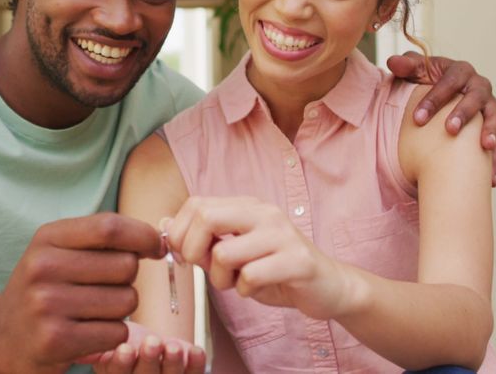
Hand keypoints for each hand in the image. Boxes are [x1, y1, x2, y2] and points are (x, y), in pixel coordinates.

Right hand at [0, 213, 165, 372]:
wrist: (1, 337)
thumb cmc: (44, 289)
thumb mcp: (59, 251)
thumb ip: (102, 239)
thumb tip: (158, 240)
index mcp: (47, 238)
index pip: (110, 227)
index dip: (143, 236)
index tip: (156, 247)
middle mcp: (43, 268)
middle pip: (125, 266)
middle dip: (129, 278)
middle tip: (107, 288)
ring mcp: (47, 305)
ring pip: (126, 301)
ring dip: (122, 309)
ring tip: (95, 311)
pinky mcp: (56, 340)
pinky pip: (117, 332)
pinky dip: (113, 335)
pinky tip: (90, 332)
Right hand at [88, 335, 205, 373]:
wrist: (149, 346)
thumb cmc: (124, 343)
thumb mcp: (105, 343)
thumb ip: (95, 343)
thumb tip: (80, 344)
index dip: (121, 365)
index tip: (124, 348)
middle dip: (149, 361)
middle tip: (152, 342)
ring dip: (173, 364)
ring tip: (173, 347)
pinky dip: (196, 366)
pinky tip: (196, 352)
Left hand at [166, 197, 357, 320]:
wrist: (328, 286)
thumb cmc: (276, 270)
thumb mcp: (235, 253)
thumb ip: (205, 241)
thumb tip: (166, 225)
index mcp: (247, 206)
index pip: (196, 205)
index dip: (181, 233)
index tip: (185, 256)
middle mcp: (264, 213)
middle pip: (206, 217)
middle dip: (194, 250)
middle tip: (205, 268)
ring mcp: (282, 234)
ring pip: (225, 253)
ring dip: (222, 279)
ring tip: (237, 282)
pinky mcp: (297, 261)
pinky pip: (250, 276)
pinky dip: (245, 290)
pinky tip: (257, 288)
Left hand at [386, 51, 495, 184]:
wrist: (442, 96)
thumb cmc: (426, 82)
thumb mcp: (414, 72)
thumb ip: (405, 65)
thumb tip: (393, 62)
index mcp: (460, 71)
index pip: (450, 81)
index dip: (435, 98)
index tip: (417, 118)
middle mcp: (479, 87)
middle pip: (476, 97)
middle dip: (464, 113)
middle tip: (450, 130)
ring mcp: (490, 108)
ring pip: (495, 118)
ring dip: (491, 132)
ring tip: (486, 147)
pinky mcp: (493, 128)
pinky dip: (495, 160)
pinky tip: (491, 179)